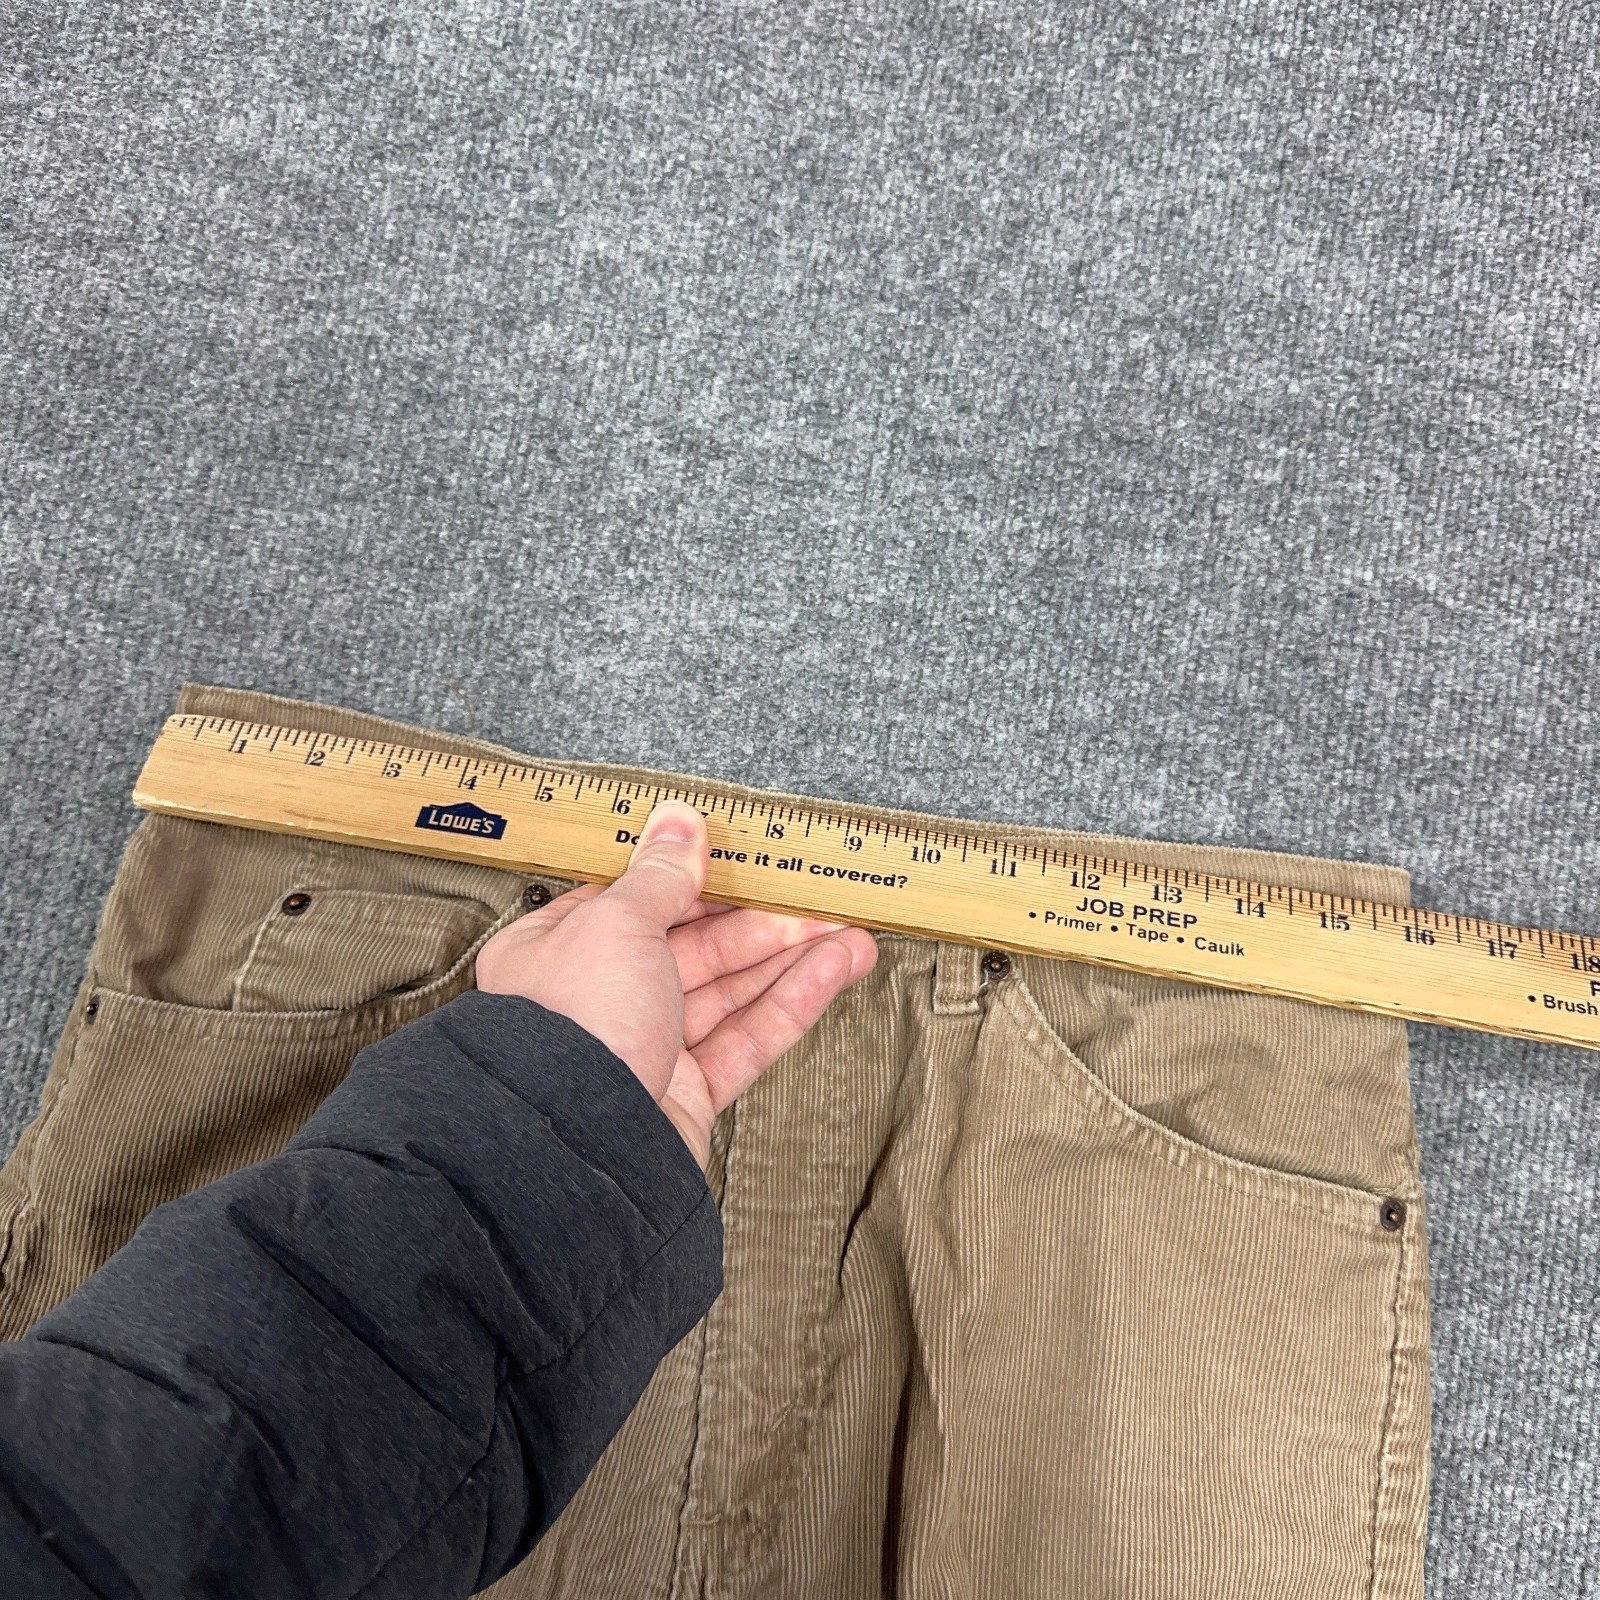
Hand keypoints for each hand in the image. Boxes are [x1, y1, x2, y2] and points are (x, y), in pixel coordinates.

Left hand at [474, 799, 880, 1168]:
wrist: (577, 1144)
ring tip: (855, 940)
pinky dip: (789, 1006)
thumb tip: (678, 820)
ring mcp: (644, 1049)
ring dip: (792, 963)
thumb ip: (660, 875)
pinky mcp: (684, 1095)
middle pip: (695, 948)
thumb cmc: (575, 1023)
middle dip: (764, 925)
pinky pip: (744, 1041)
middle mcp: (600, 999)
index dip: (698, 879)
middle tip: (822, 901)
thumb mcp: (617, 923)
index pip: (639, 901)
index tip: (753, 862)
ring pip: (729, 995)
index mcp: (561, 949)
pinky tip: (832, 974)